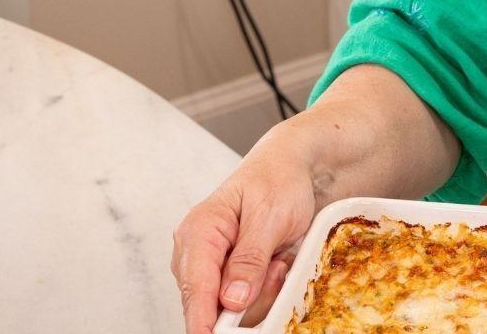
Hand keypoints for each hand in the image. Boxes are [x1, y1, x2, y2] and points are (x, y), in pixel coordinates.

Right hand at [171, 125, 319, 333]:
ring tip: (278, 259)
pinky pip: (241, 300)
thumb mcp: (270, 217)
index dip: (202, 319)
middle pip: (209, 302)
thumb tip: (231, 300)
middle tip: (276, 268)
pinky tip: (276, 264)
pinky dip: (263, 290)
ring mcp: (210, 265)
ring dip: (259, 293)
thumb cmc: (278, 181)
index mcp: (199, 231)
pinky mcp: (226, 274)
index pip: (194, 286)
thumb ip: (249, 259)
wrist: (291, 168)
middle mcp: (196, 251)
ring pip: (227, 306)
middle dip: (247, 299)